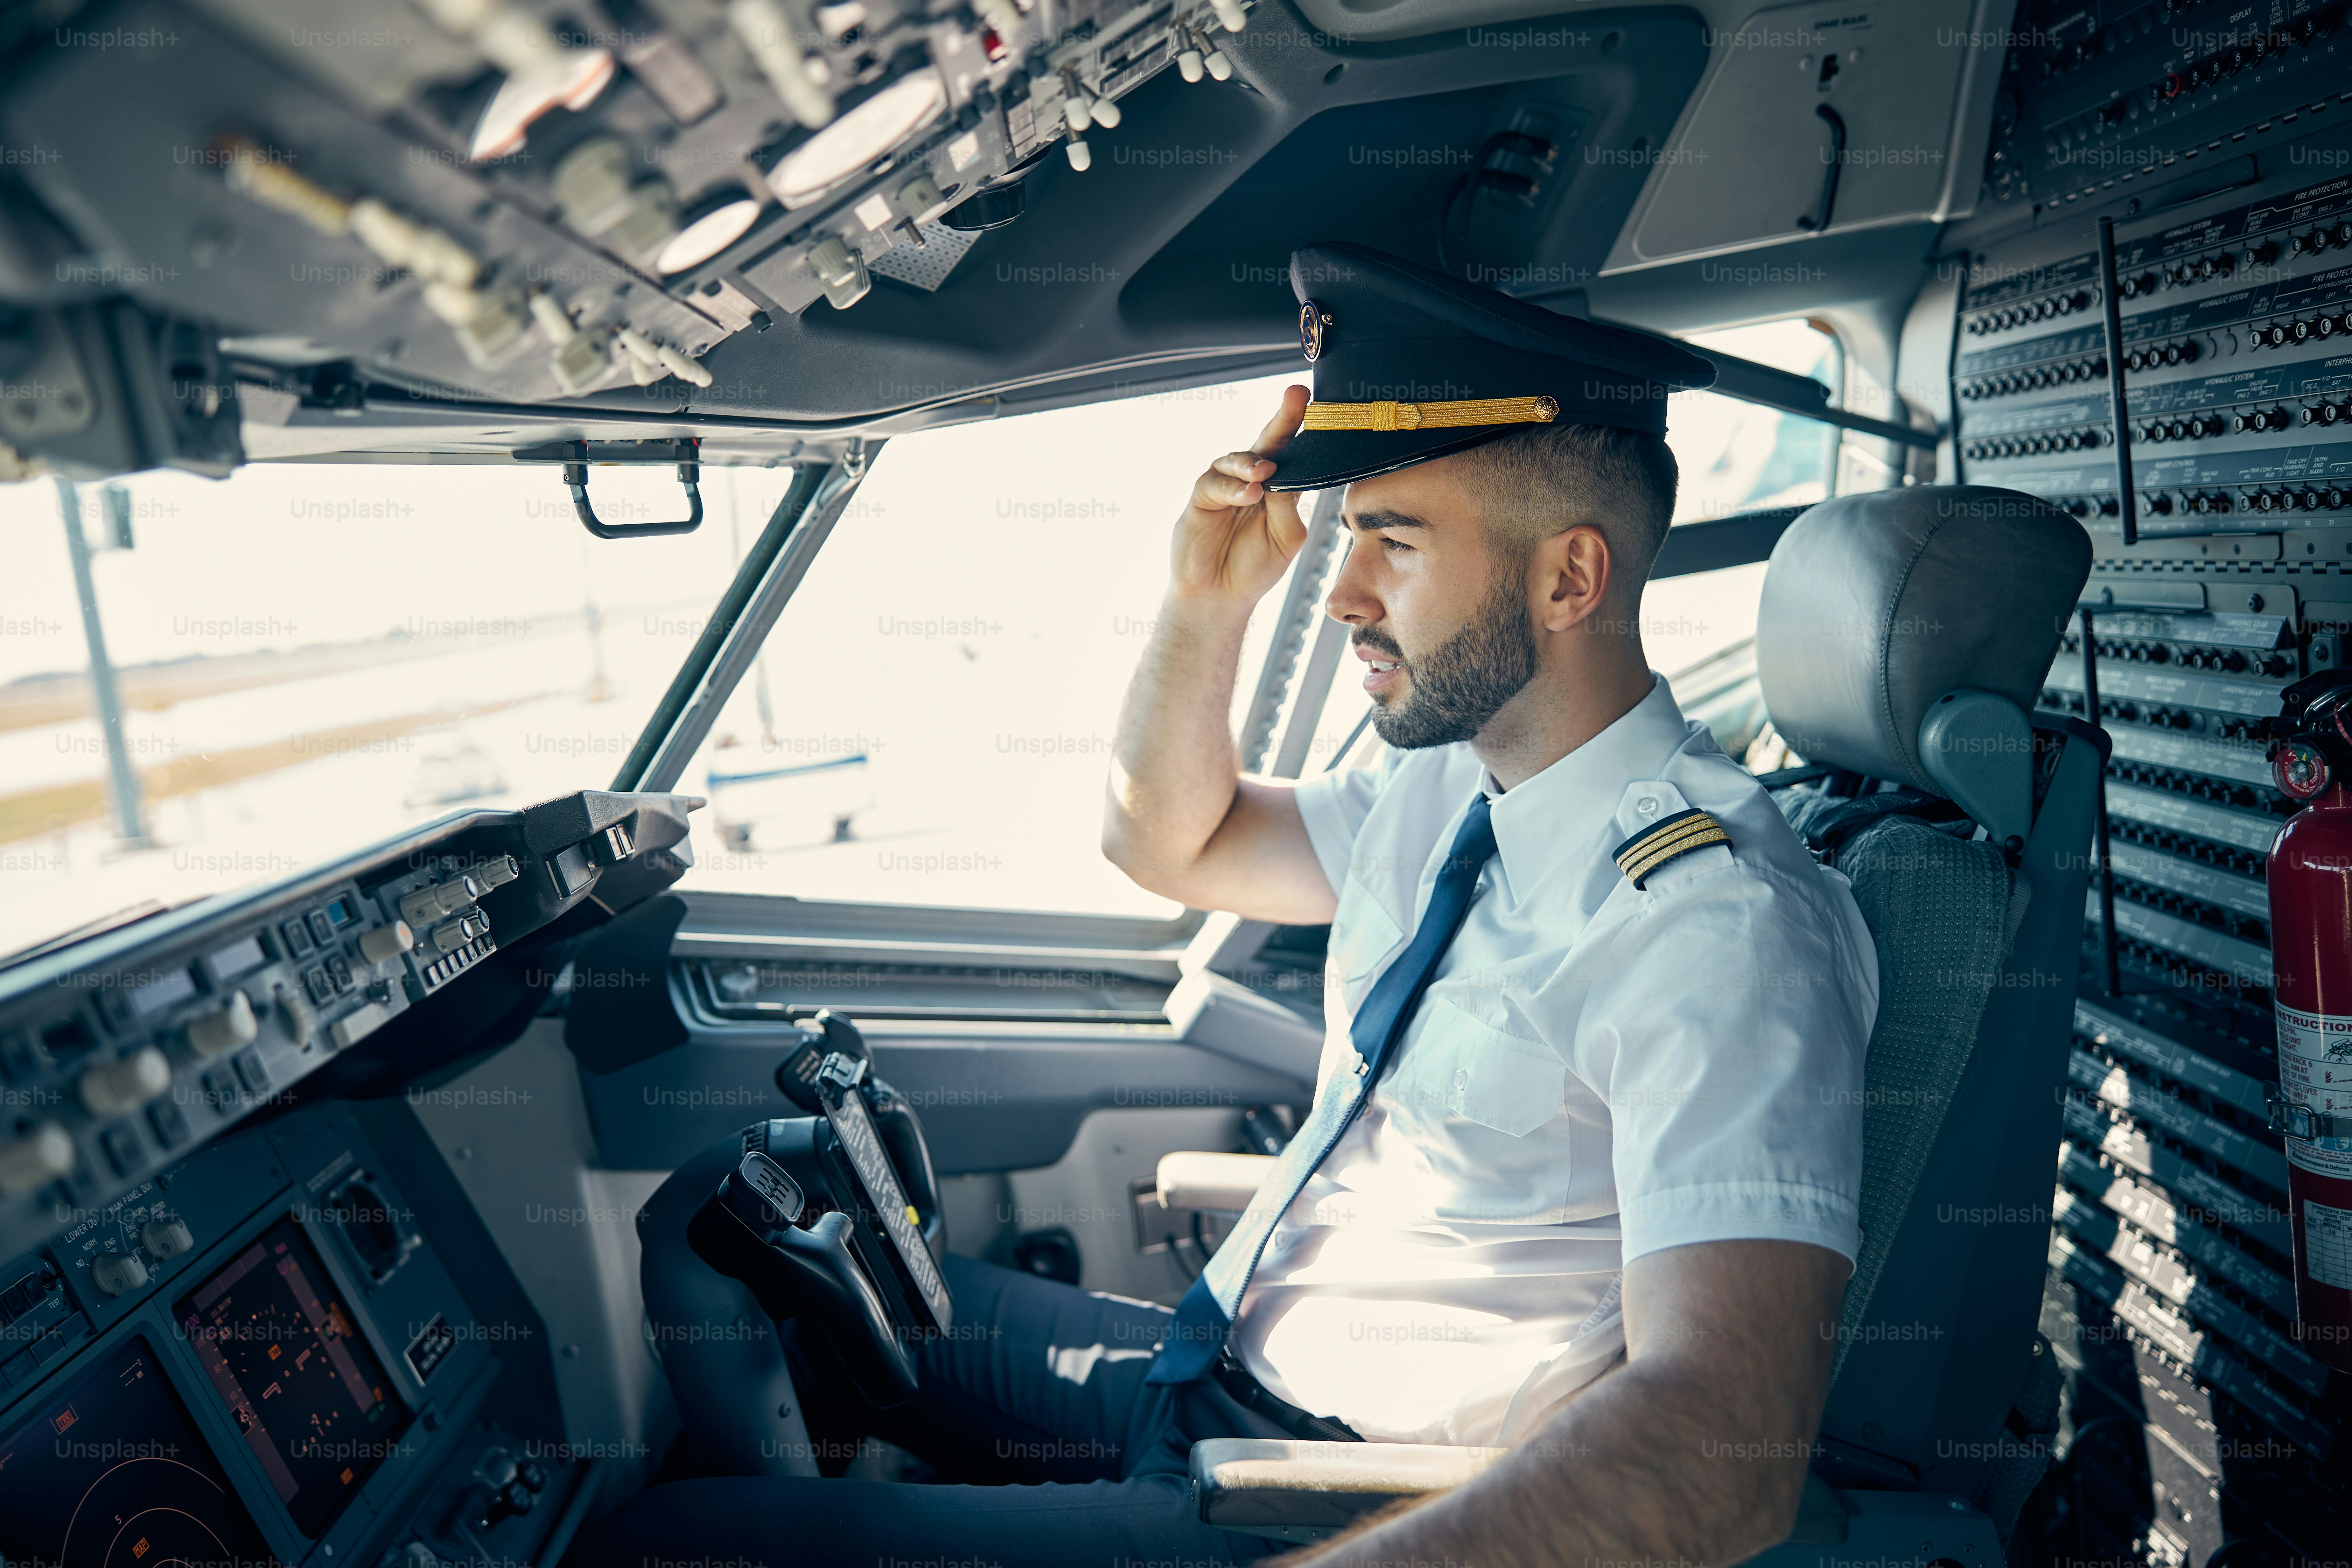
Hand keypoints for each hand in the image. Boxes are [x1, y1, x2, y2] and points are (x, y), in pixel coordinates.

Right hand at [1169, 384, 1311, 611]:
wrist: (1220, 596)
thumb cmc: (1255, 568)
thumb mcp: (1286, 538)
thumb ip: (1287, 506)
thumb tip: (1278, 474)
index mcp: (1278, 487)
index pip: (1294, 452)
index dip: (1303, 427)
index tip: (1319, 404)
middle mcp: (1252, 479)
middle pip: (1268, 441)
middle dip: (1283, 416)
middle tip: (1296, 396)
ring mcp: (1225, 486)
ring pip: (1238, 458)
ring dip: (1253, 461)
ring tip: (1265, 471)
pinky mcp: (1201, 498)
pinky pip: (1216, 483)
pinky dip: (1234, 487)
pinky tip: (1249, 495)